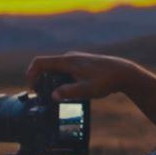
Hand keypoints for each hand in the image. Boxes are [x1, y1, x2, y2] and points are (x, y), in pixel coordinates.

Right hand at [25, 52, 144, 100]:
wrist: (124, 73)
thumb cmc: (107, 80)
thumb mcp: (88, 90)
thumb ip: (69, 92)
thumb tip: (53, 95)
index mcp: (67, 61)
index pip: (40, 63)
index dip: (31, 74)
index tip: (32, 89)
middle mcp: (69, 57)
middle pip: (46, 67)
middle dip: (40, 81)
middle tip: (42, 96)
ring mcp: (75, 60)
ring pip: (55, 69)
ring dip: (50, 81)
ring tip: (55, 96)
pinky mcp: (80, 64)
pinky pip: (63, 70)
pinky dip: (59, 80)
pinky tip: (68, 91)